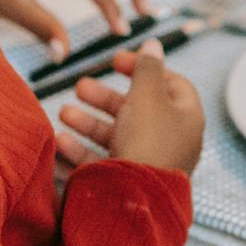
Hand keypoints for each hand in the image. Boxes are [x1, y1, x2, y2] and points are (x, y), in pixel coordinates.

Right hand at [55, 39, 205, 175]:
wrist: (137, 201)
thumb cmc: (148, 142)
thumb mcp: (148, 96)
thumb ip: (148, 68)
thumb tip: (154, 44)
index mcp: (186, 118)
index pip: (171, 84)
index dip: (145, 68)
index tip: (116, 61)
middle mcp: (171, 140)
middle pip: (138, 109)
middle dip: (106, 97)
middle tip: (80, 86)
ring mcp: (149, 162)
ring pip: (116, 134)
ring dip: (88, 121)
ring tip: (63, 112)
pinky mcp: (127, 182)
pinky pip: (103, 160)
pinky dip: (81, 148)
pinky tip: (59, 139)